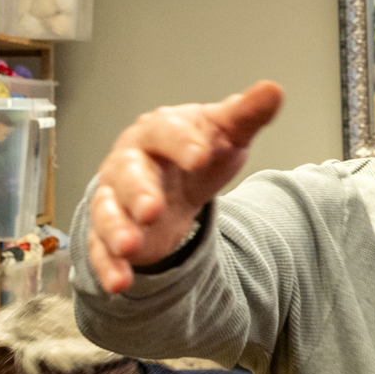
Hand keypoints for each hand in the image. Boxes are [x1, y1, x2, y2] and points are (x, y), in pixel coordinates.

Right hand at [87, 81, 284, 293]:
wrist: (171, 180)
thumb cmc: (194, 151)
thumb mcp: (224, 133)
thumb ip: (246, 115)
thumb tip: (273, 90)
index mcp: (157, 131)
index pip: (165, 131)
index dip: (181, 143)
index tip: (201, 158)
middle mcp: (128, 162)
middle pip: (127, 173)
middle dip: (138, 192)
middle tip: (152, 210)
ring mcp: (114, 198)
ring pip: (107, 211)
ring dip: (116, 229)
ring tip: (130, 247)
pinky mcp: (108, 232)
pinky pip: (101, 249)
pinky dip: (109, 266)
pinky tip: (119, 283)